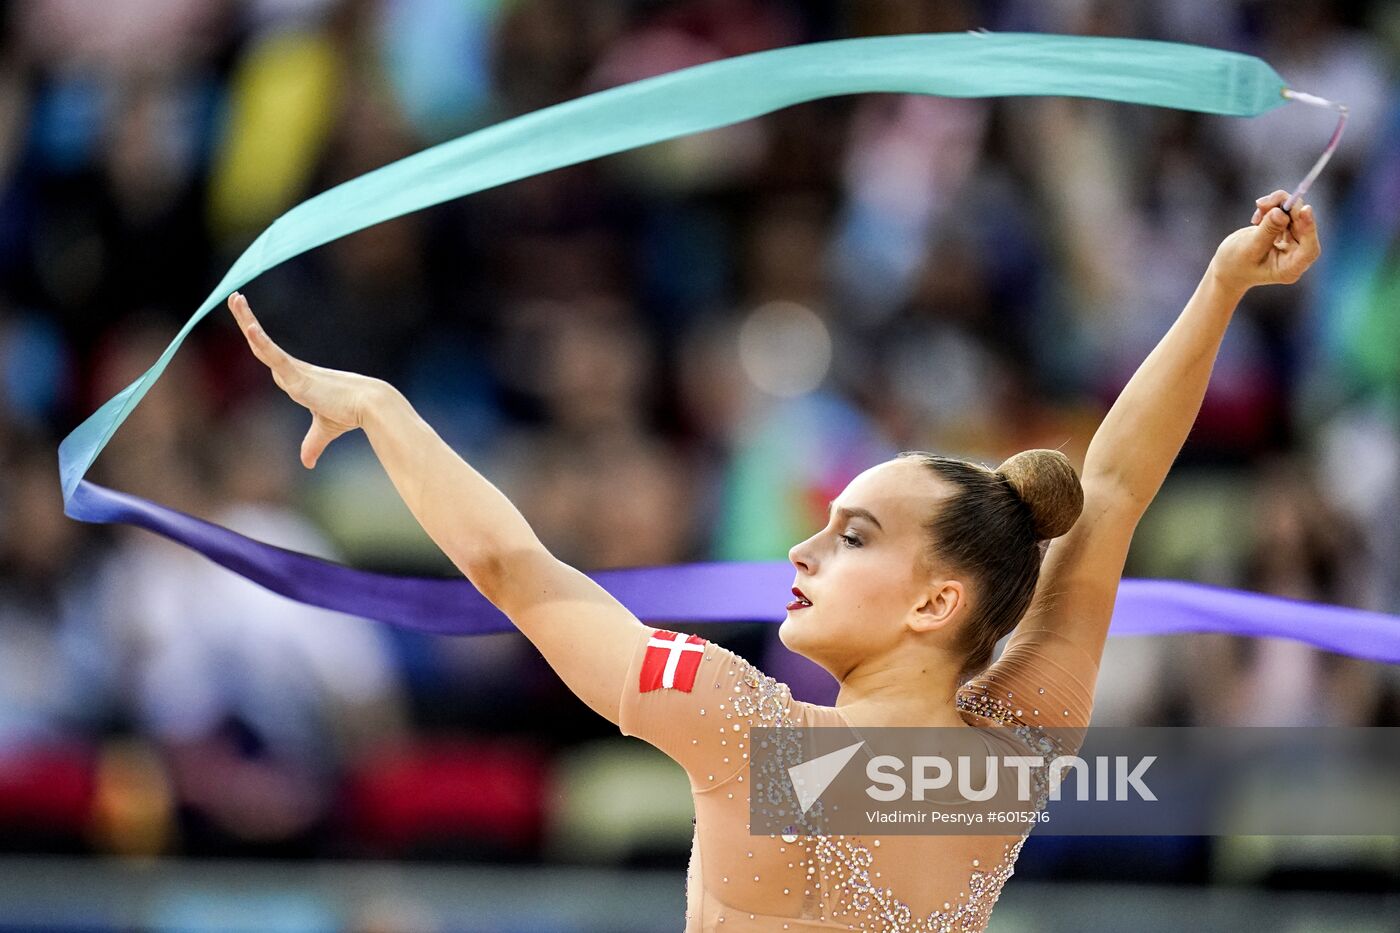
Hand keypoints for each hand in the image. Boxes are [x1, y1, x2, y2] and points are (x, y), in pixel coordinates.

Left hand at [228, 291, 386, 468]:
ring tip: (234, 298)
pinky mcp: (297, 375)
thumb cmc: (350, 413)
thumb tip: (307, 463)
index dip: (258, 342)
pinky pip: (273, 354)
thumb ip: (313, 444)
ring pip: (262, 344)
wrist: (369, 406)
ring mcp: (294, 371)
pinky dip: (260, 341)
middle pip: (261, 345)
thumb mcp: (324, 430)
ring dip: (246, 320)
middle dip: (246, 321)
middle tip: (235, 298)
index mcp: (298, 379)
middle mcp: (293, 370)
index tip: (248, 326)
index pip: (271, 358)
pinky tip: (248, 327)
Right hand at [1208, 190, 1320, 293]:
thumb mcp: (1248, 248)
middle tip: (1268, 201)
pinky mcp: (1285, 232)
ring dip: (1280, 205)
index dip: (1309, 229)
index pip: (1308, 249)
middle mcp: (1295, 255)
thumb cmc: (1234, 264)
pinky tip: (1258, 215)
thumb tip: (1281, 212)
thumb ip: (1266, 231)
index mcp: (1289, 268)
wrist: (1226, 267)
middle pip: (1303, 227)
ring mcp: (1291, 243)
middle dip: (1289, 210)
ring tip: (1260, 205)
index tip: (1304, 210)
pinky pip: (1286, 214)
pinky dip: (1274, 208)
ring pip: (1296, 216)